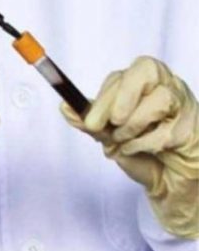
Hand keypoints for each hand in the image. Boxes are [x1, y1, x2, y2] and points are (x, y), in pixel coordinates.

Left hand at [62, 56, 197, 237]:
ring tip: (124, 140)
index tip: (89, 121)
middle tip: (110, 124)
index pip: (124, 74)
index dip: (105, 95)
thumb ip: (89, 122)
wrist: (166, 180)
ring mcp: (183, 103)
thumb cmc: (139, 150)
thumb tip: (65, 107)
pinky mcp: (192, 127)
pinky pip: (168, 130)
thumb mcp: (108, 135)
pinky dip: (146, 144)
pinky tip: (141, 149)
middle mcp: (165, 85)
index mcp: (142, 82)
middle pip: (145, 70)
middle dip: (121, 98)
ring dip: (134, 124)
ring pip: (160, 98)